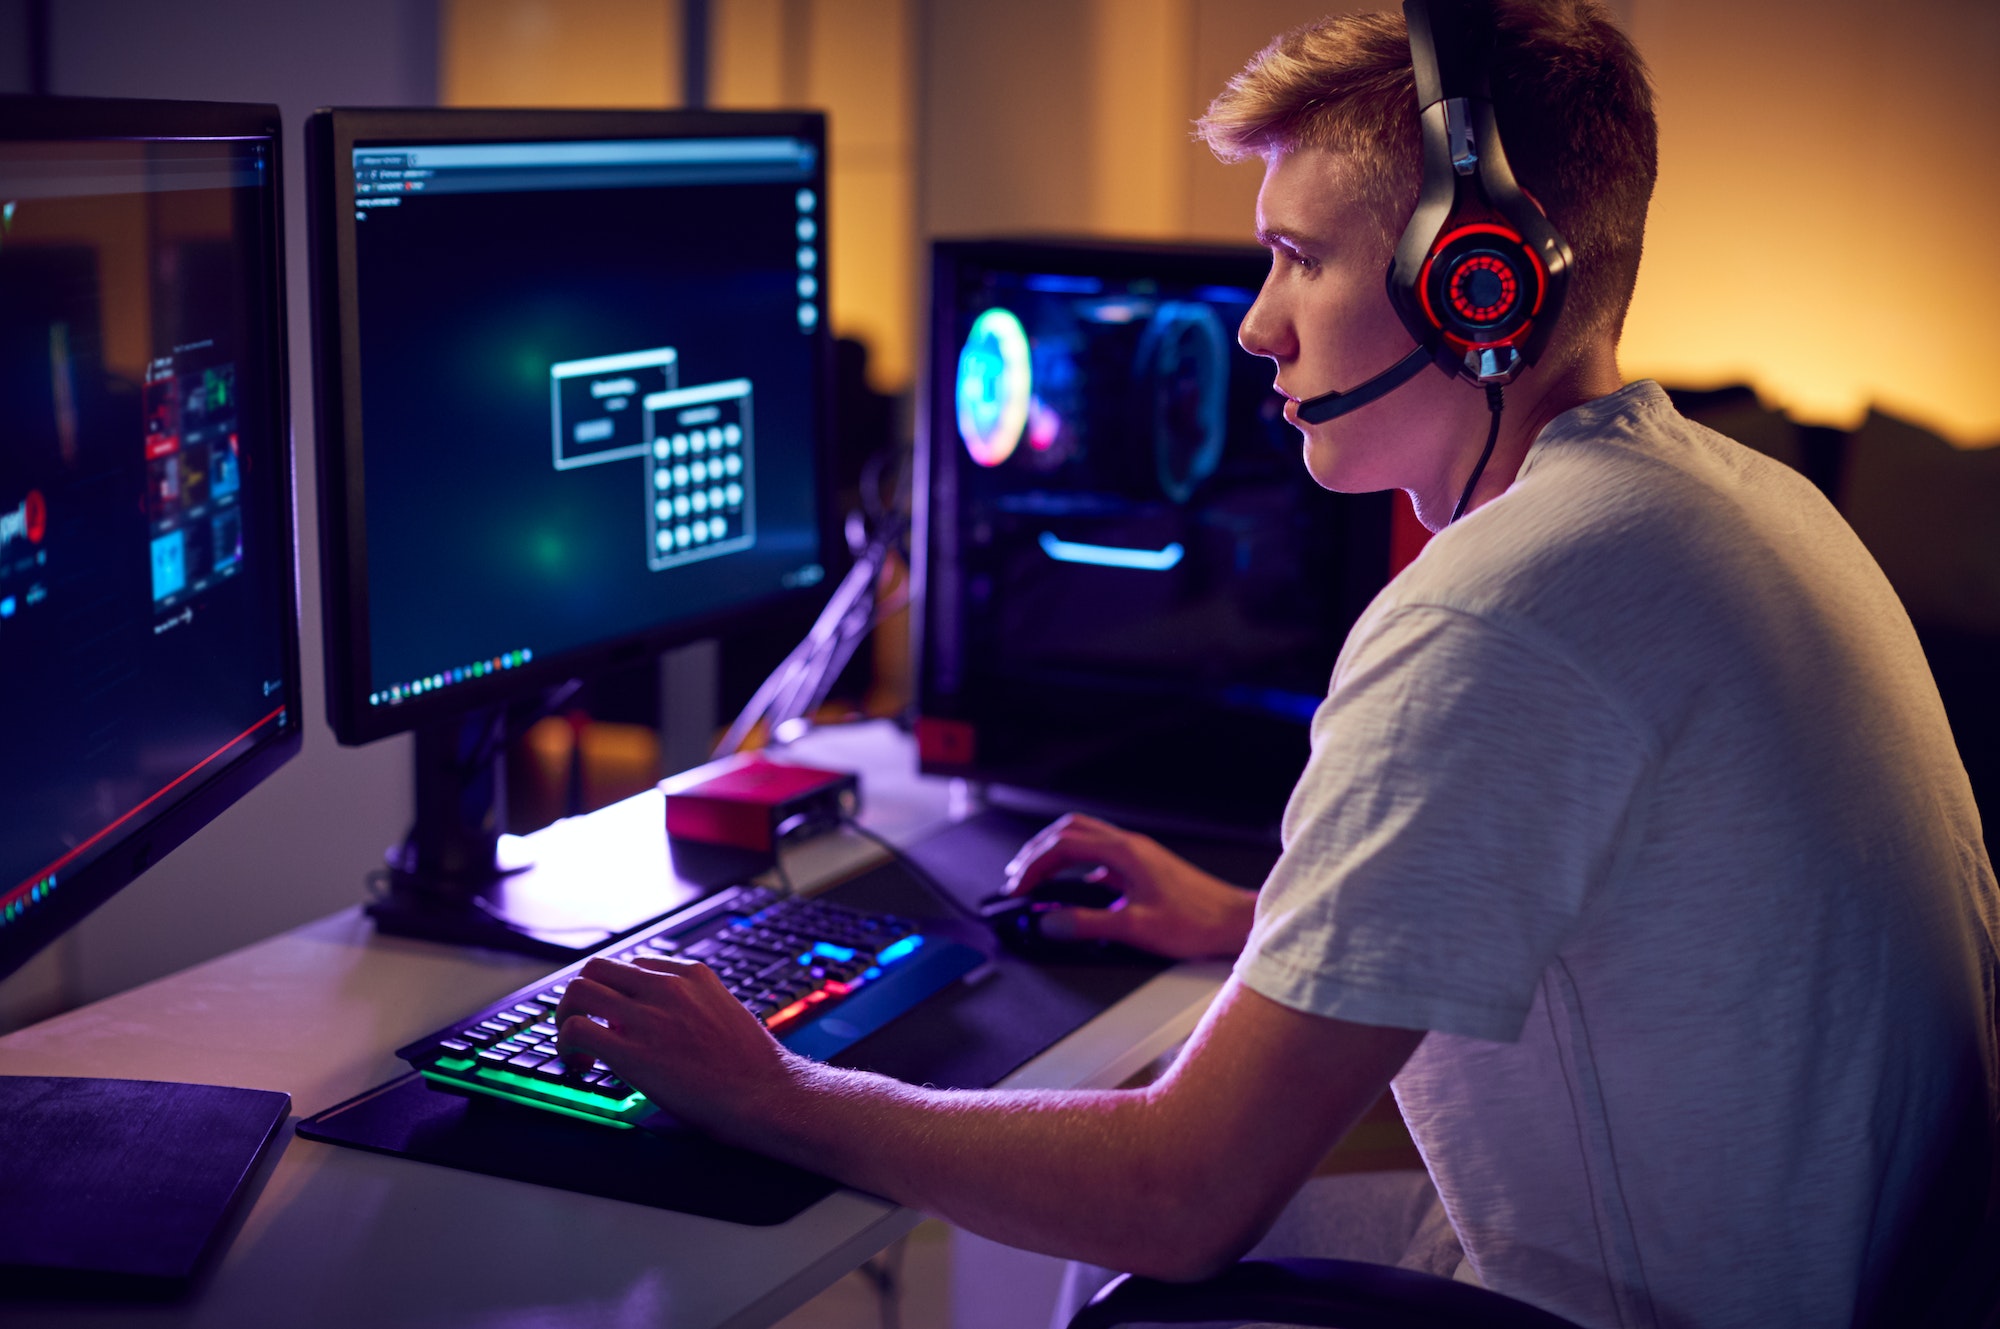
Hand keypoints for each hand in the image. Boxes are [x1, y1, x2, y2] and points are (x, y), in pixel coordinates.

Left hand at [553, 955, 800, 1138]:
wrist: (767, 1095)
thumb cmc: (752, 1066)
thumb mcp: (725, 1013)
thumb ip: (690, 1006)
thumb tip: (655, 1021)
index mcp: (692, 975)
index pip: (634, 965)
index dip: (619, 993)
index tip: (618, 1018)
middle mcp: (667, 987)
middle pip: (598, 967)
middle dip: (583, 995)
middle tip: (584, 1025)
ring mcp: (648, 1017)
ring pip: (579, 990)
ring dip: (566, 1016)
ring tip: (575, 1045)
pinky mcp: (632, 1052)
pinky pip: (578, 1030)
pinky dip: (566, 1044)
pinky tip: (579, 1065)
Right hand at [1003, 813, 1256, 958]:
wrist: (1232, 921)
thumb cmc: (1196, 921)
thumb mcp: (1135, 927)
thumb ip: (1087, 924)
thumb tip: (1050, 922)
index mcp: (1125, 852)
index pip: (1064, 846)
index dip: (1034, 865)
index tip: (1019, 887)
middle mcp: (1129, 845)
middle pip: (1070, 831)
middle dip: (1038, 851)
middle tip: (1020, 876)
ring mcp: (1137, 854)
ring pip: (1085, 837)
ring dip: (1057, 853)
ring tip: (1039, 876)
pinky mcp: (1143, 866)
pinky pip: (1100, 854)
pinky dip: (1078, 864)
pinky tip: (1075, 888)